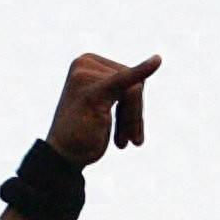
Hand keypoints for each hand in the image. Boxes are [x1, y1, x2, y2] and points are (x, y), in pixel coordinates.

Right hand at [45, 52, 162, 166]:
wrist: (62, 158)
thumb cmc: (83, 136)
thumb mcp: (103, 107)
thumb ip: (121, 89)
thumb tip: (153, 63)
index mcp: (87, 63)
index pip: (128, 75)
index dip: (133, 106)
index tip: (129, 133)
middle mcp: (85, 63)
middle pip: (134, 81)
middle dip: (134, 114)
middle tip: (128, 141)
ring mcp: (88, 75)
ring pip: (134, 91)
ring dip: (133, 122)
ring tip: (123, 142)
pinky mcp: (96, 91)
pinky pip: (126, 82)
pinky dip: (143, 71)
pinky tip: (157, 61)